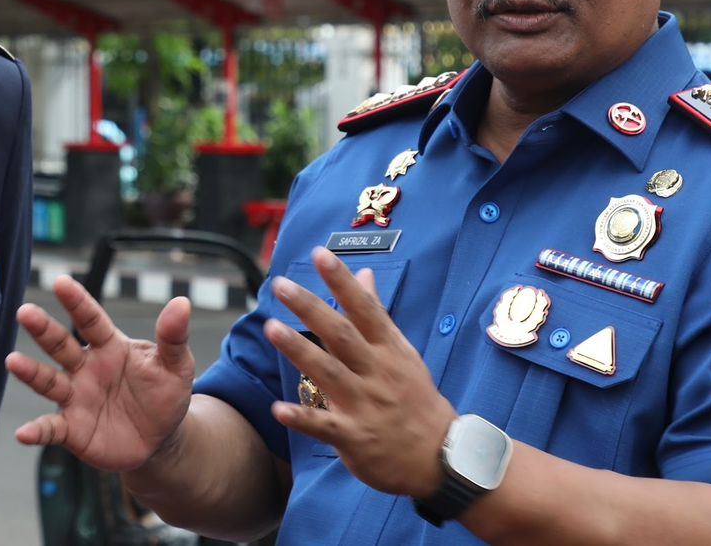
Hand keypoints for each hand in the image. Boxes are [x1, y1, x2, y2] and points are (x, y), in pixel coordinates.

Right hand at [7, 275, 195, 471]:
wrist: (161, 438)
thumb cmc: (165, 394)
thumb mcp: (176, 366)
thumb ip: (173, 337)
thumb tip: (182, 302)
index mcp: (110, 347)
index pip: (91, 320)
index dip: (77, 301)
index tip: (61, 282)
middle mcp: (86, 368)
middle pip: (60, 345)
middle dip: (43, 329)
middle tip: (25, 311)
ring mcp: (76, 398)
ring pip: (48, 382)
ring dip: (30, 372)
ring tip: (12, 361)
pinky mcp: (73, 429)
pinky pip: (51, 429)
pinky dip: (36, 431)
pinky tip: (23, 433)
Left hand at [264, 246, 456, 498]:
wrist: (439, 457)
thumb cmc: (414, 397)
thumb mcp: (401, 351)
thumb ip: (375, 314)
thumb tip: (364, 274)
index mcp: (389, 349)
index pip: (363, 308)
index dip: (341, 282)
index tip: (320, 254)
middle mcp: (377, 372)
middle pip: (341, 335)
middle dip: (310, 308)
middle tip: (281, 284)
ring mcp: (366, 405)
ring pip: (328, 372)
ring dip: (299, 350)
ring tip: (271, 327)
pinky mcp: (354, 437)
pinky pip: (324, 426)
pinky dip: (301, 418)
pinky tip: (278, 409)